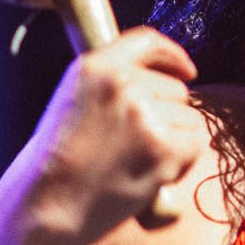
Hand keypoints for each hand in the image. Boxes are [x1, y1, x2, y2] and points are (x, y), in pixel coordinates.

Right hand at [25, 27, 201, 244]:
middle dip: (168, 115)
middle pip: (177, 88)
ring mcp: (144, 114)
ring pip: (190, 118)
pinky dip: (182, 162)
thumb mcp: (76, 101)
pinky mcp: (164, 146)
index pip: (147, 41)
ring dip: (175, 141)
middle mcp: (122, 83)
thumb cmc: (61, 161)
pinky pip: (195, 144)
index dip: (172, 55)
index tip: (186, 70)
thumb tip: (169, 76)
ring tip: (135, 160)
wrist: (49, 204)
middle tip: (133, 145)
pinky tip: (149, 173)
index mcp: (95, 66)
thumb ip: (114, 82)